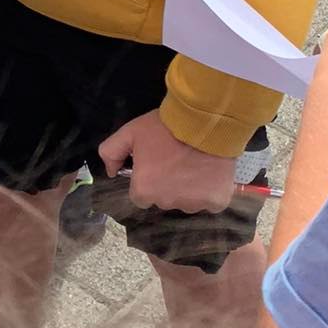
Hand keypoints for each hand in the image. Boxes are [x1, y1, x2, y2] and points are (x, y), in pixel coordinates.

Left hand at [99, 109, 236, 212]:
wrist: (204, 122)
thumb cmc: (165, 128)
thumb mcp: (130, 132)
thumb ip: (112, 152)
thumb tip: (111, 171)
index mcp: (144, 191)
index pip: (140, 196)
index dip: (147, 180)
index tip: (156, 165)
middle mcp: (167, 203)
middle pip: (163, 199)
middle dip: (167, 185)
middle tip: (175, 161)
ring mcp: (193, 205)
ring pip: (187, 202)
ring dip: (188, 189)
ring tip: (194, 164)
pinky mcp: (216, 202)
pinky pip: (210, 202)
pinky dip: (210, 191)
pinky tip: (210, 172)